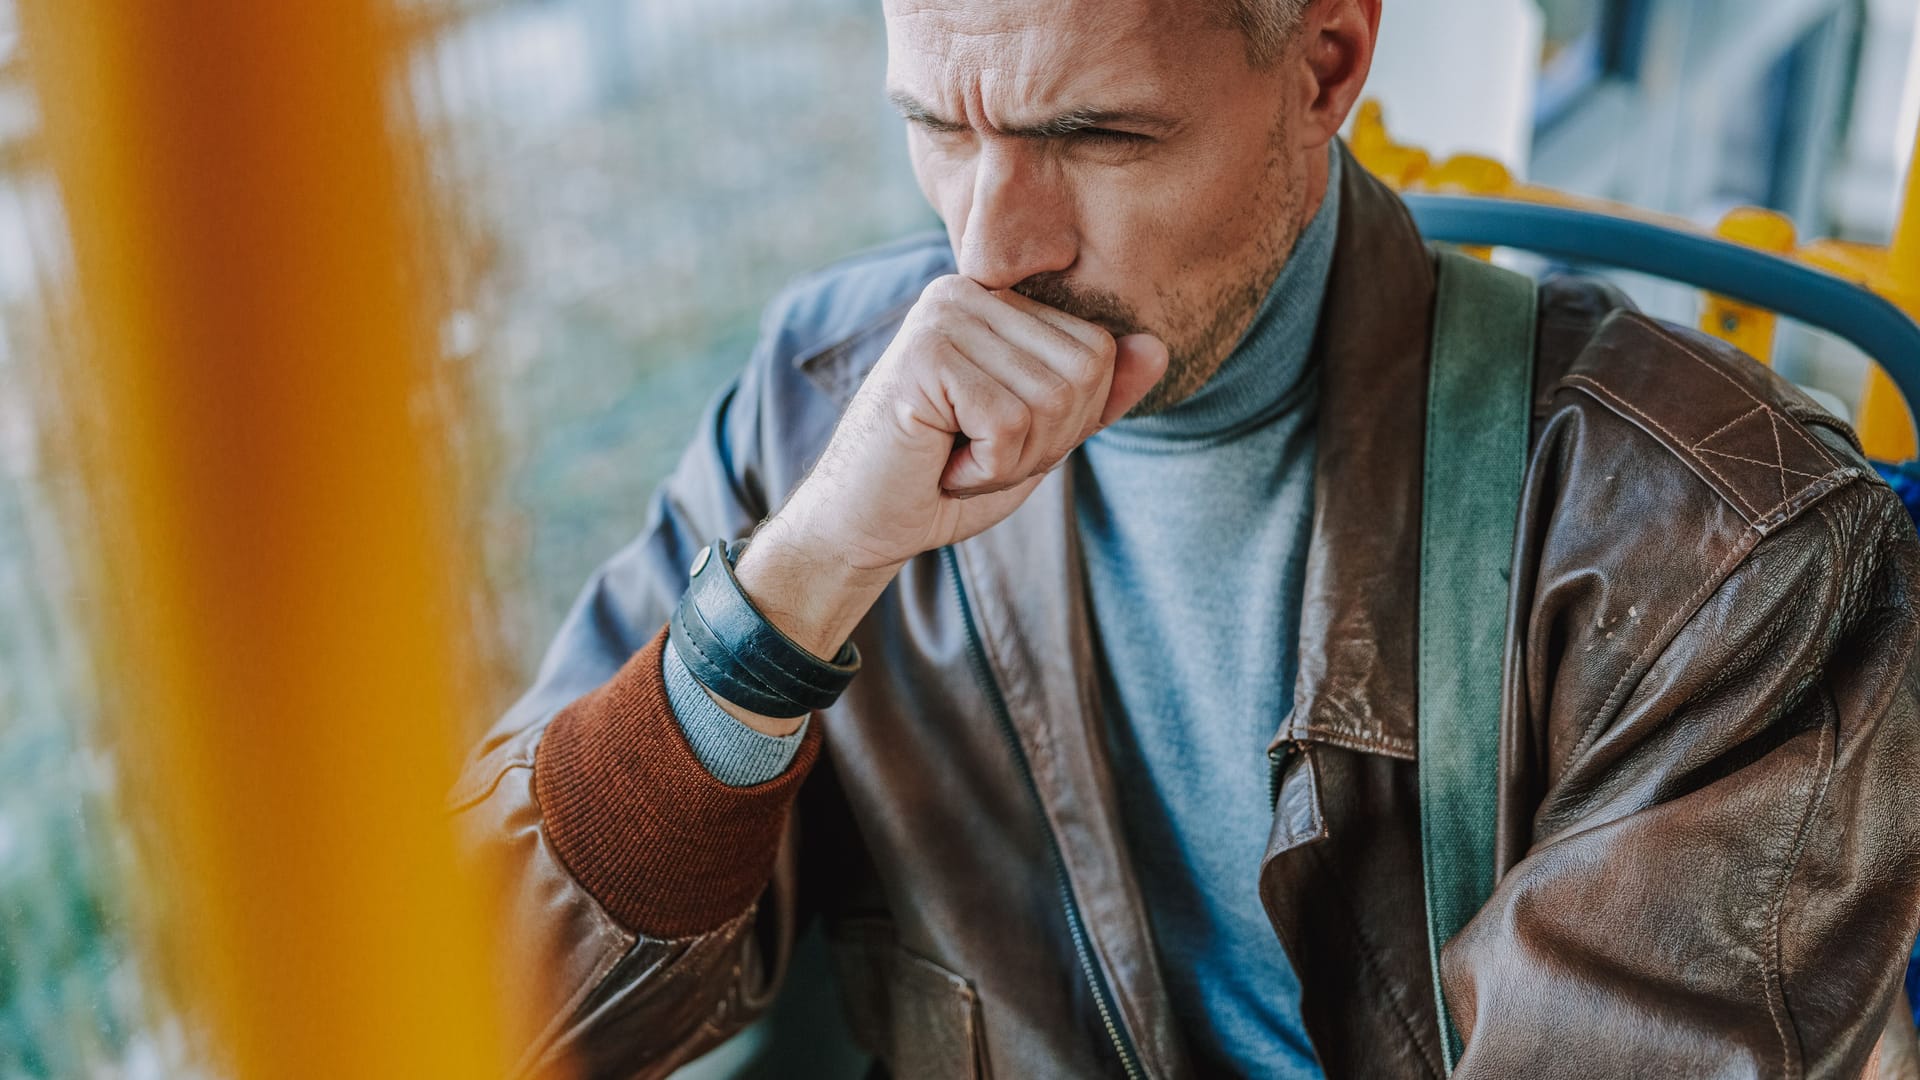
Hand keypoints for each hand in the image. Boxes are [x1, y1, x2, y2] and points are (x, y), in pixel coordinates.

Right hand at [735, 273, 1166, 660]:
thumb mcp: (1040, 438)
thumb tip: (1158, 346)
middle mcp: (968, 292)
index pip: (1097, 350)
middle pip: (1083, 372)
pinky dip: (985, 467)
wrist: (861, 524)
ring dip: (1013, 457)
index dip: (1067, 421)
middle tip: (976, 453)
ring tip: (956, 456)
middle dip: (1045, 440)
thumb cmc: (947, 480)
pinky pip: (1010, 424)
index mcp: (996, 300)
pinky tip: (939, 462)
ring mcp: (943, 316)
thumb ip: (1097, 395)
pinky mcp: (926, 355)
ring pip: (1051, 400)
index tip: (999, 438)